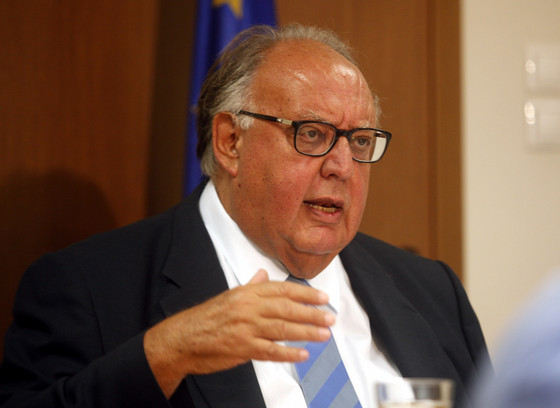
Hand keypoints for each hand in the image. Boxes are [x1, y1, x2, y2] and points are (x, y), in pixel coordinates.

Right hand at [144, 269, 334, 397]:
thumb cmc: (207, 317)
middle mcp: (248, 307)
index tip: (322, 297)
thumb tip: (265, 275)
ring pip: (282, 328)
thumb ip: (251, 286)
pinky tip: (302, 353)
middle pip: (286, 307)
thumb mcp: (229, 296)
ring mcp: (245, 328)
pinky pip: (270, 350)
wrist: (182, 338)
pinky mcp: (242, 348)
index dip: (305, 292)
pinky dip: (288, 352)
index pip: (282, 289)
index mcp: (246, 292)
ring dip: (306, 331)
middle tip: (330, 317)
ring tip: (324, 334)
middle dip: (311, 312)